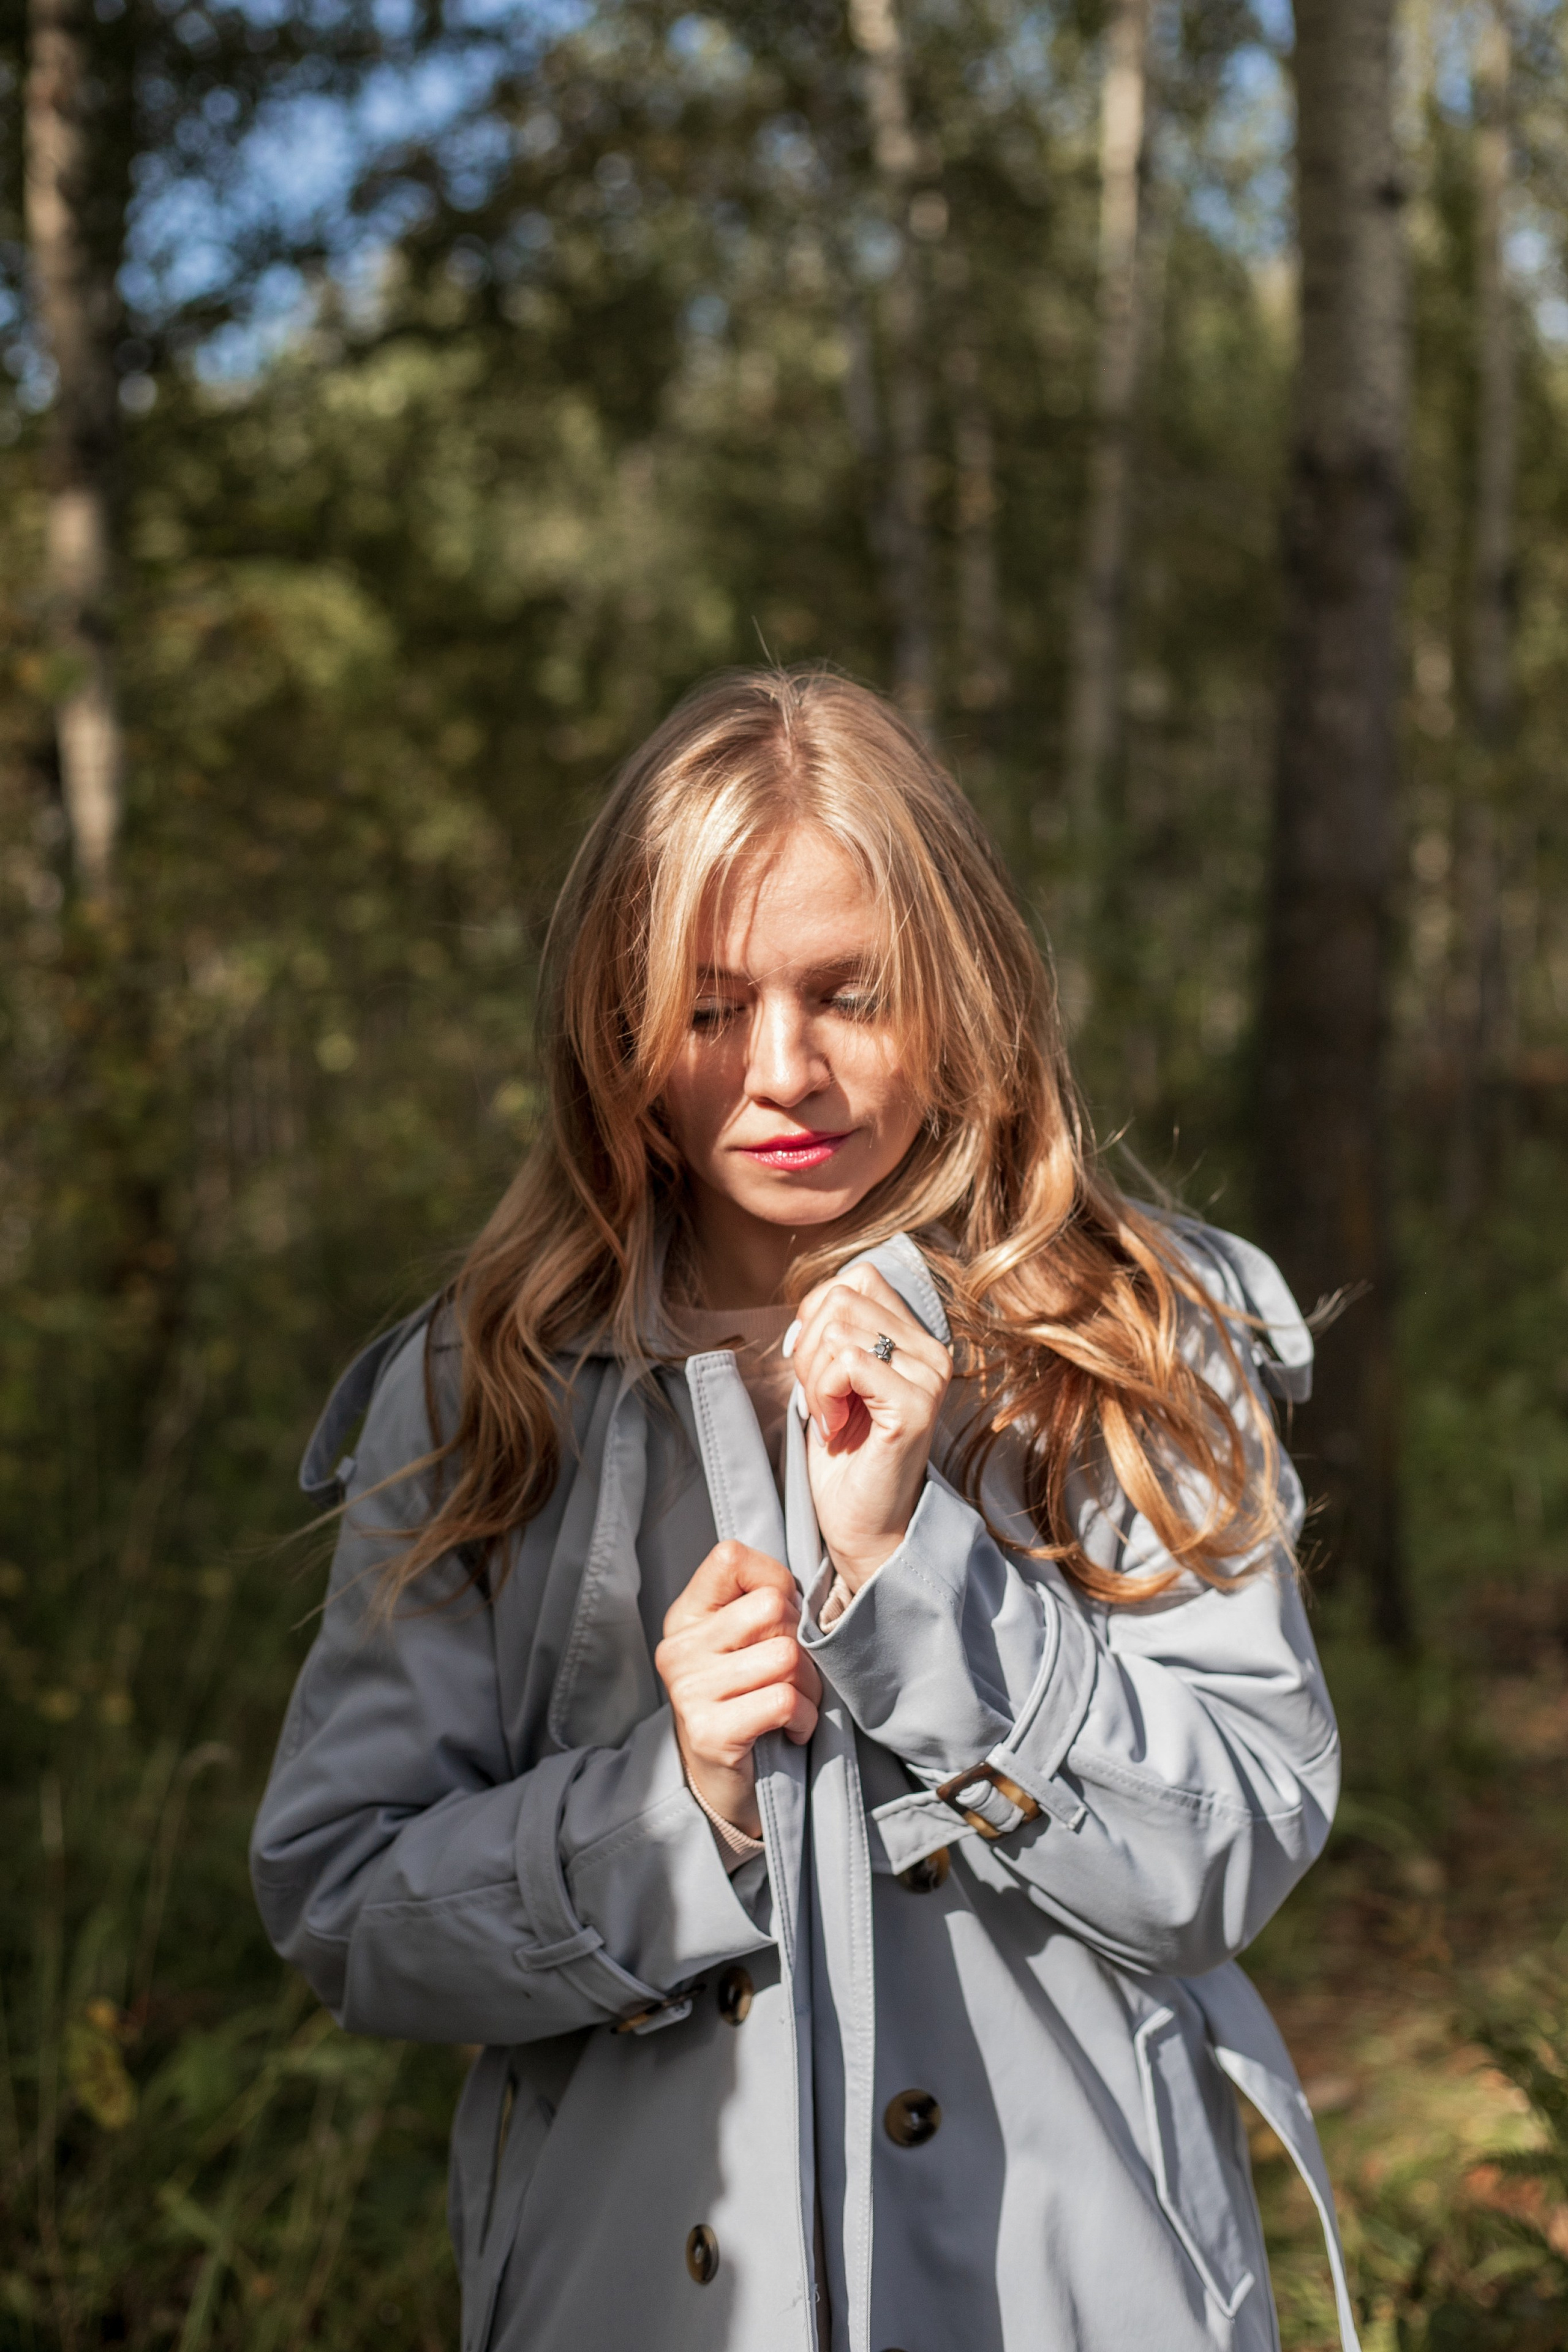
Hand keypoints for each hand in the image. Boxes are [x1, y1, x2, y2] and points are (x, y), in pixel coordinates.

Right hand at [655, 1541, 821, 1837]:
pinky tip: (792, 1729)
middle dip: (803, 1641)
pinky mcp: (710, 1731)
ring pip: (787, 1656)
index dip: (774, 1579)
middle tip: (797, 1672)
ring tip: (796, 1703)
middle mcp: (679, 1648)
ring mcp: (689, 1690)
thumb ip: (761, 1605)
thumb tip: (805, 1586)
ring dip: (810, 1686)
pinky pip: (785, 1701)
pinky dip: (805, 1718)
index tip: (783, 1616)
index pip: (730, 1557)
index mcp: (687, 1616)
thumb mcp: (744, 1644)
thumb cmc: (747, 1702)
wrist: (725, 1784)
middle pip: (772, 1607)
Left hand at [790, 1265, 951, 1594]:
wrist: (863, 1527)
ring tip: (829, 1415)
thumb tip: (814, 1303)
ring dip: (813, 1376)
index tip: (817, 1367)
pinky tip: (834, 1428)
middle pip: (843, 1297)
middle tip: (819, 1397)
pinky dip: (823, 1394)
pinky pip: (847, 1362)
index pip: (859, 1277)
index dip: (818, 1314)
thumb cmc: (845, 1456)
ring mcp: (929, 1377)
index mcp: (917, 1338)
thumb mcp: (834, 1379)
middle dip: (808, 1347)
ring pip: (839, 1329)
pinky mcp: (915, 1406)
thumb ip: (834, 1333)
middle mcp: (933, 1351)